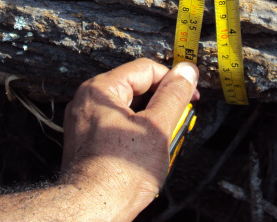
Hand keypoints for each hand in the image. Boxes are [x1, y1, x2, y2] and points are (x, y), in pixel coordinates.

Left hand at [61, 58, 199, 221]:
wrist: (92, 210)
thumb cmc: (120, 173)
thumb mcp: (157, 128)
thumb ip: (174, 95)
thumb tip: (186, 71)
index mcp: (100, 90)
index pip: (146, 69)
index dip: (173, 80)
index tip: (191, 95)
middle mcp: (88, 100)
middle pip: (136, 88)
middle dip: (162, 104)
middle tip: (178, 124)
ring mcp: (84, 121)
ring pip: (129, 109)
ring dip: (151, 121)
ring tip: (163, 144)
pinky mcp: (87, 140)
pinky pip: (118, 125)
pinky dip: (137, 134)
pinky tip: (147, 153)